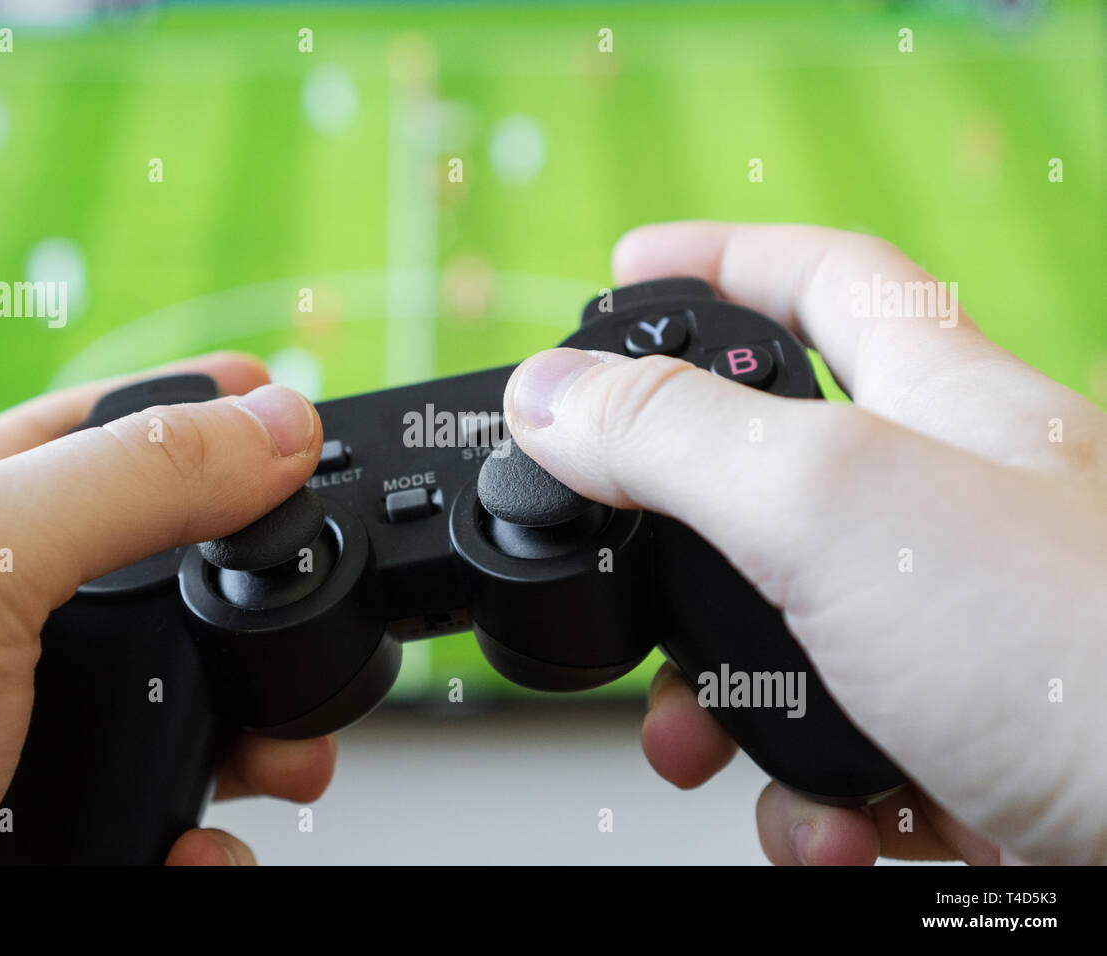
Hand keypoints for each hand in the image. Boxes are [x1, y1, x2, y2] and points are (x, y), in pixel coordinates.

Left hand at [0, 352, 334, 863]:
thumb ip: (135, 475)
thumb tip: (279, 426)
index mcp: (1, 510)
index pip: (131, 428)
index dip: (216, 412)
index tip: (298, 415)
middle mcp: (40, 608)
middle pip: (200, 571)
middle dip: (271, 598)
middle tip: (315, 609)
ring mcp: (67, 715)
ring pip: (217, 699)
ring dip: (271, 733)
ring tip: (282, 759)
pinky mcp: (87, 811)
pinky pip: (192, 807)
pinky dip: (213, 833)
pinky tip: (188, 841)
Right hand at [503, 222, 1106, 864]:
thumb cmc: (1088, 659)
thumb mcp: (839, 506)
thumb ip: (678, 439)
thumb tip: (551, 398)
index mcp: (941, 407)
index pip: (822, 281)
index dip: (719, 260)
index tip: (624, 271)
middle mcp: (951, 511)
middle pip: (769, 482)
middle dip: (672, 541)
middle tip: (616, 572)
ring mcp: (955, 635)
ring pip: (784, 643)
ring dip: (717, 705)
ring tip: (698, 746)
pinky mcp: (959, 748)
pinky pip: (839, 759)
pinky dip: (805, 800)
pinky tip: (833, 824)